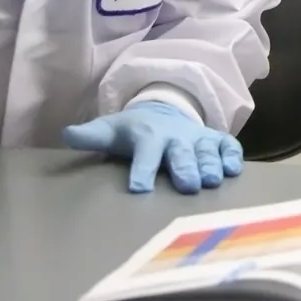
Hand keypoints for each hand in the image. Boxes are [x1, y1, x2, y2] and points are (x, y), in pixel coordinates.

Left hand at [62, 101, 243, 194]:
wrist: (164, 111)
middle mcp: (175, 137)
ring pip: (207, 150)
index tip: (140, 188)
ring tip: (212, 181)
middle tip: (188, 185)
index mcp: (148, 136)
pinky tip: (234, 170)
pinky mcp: (216, 140)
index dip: (142, 170)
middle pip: (181, 153)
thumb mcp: (111, 131)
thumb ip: (91, 135)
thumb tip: (66, 134)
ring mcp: (198, 138)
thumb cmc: (134, 131)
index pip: (145, 152)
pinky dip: (232, 156)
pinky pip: (228, 145)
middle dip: (185, 167)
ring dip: (211, 164)